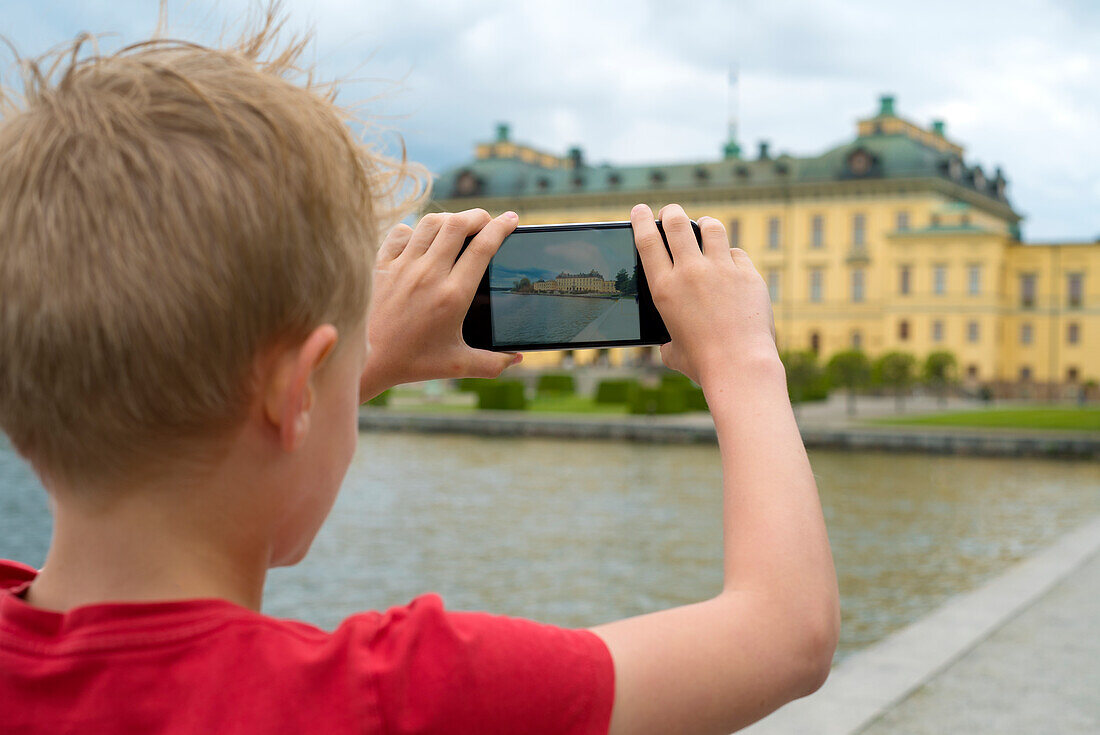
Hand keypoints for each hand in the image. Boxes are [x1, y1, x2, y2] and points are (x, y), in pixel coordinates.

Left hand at [359, 209, 521, 399]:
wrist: (364, 361)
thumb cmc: (411, 364)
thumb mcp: (457, 366)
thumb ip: (492, 363)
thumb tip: (517, 358)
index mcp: (453, 295)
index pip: (483, 248)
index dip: (501, 227)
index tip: (511, 219)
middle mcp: (429, 274)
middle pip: (458, 224)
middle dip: (478, 215)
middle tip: (486, 220)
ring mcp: (402, 266)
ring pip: (430, 223)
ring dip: (449, 219)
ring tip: (457, 227)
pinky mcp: (381, 265)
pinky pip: (401, 233)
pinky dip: (415, 231)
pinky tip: (420, 240)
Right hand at [631, 203, 776, 386]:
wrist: (739, 365)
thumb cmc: (703, 363)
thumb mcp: (672, 350)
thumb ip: (667, 338)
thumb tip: (669, 342)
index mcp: (664, 288)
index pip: (647, 241)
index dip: (640, 219)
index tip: (640, 210)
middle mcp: (690, 272)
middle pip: (676, 222)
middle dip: (671, 212)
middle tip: (670, 214)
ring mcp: (721, 270)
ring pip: (711, 227)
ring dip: (704, 224)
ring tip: (704, 226)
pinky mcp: (748, 275)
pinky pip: (736, 253)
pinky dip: (731, 255)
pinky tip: (730, 264)